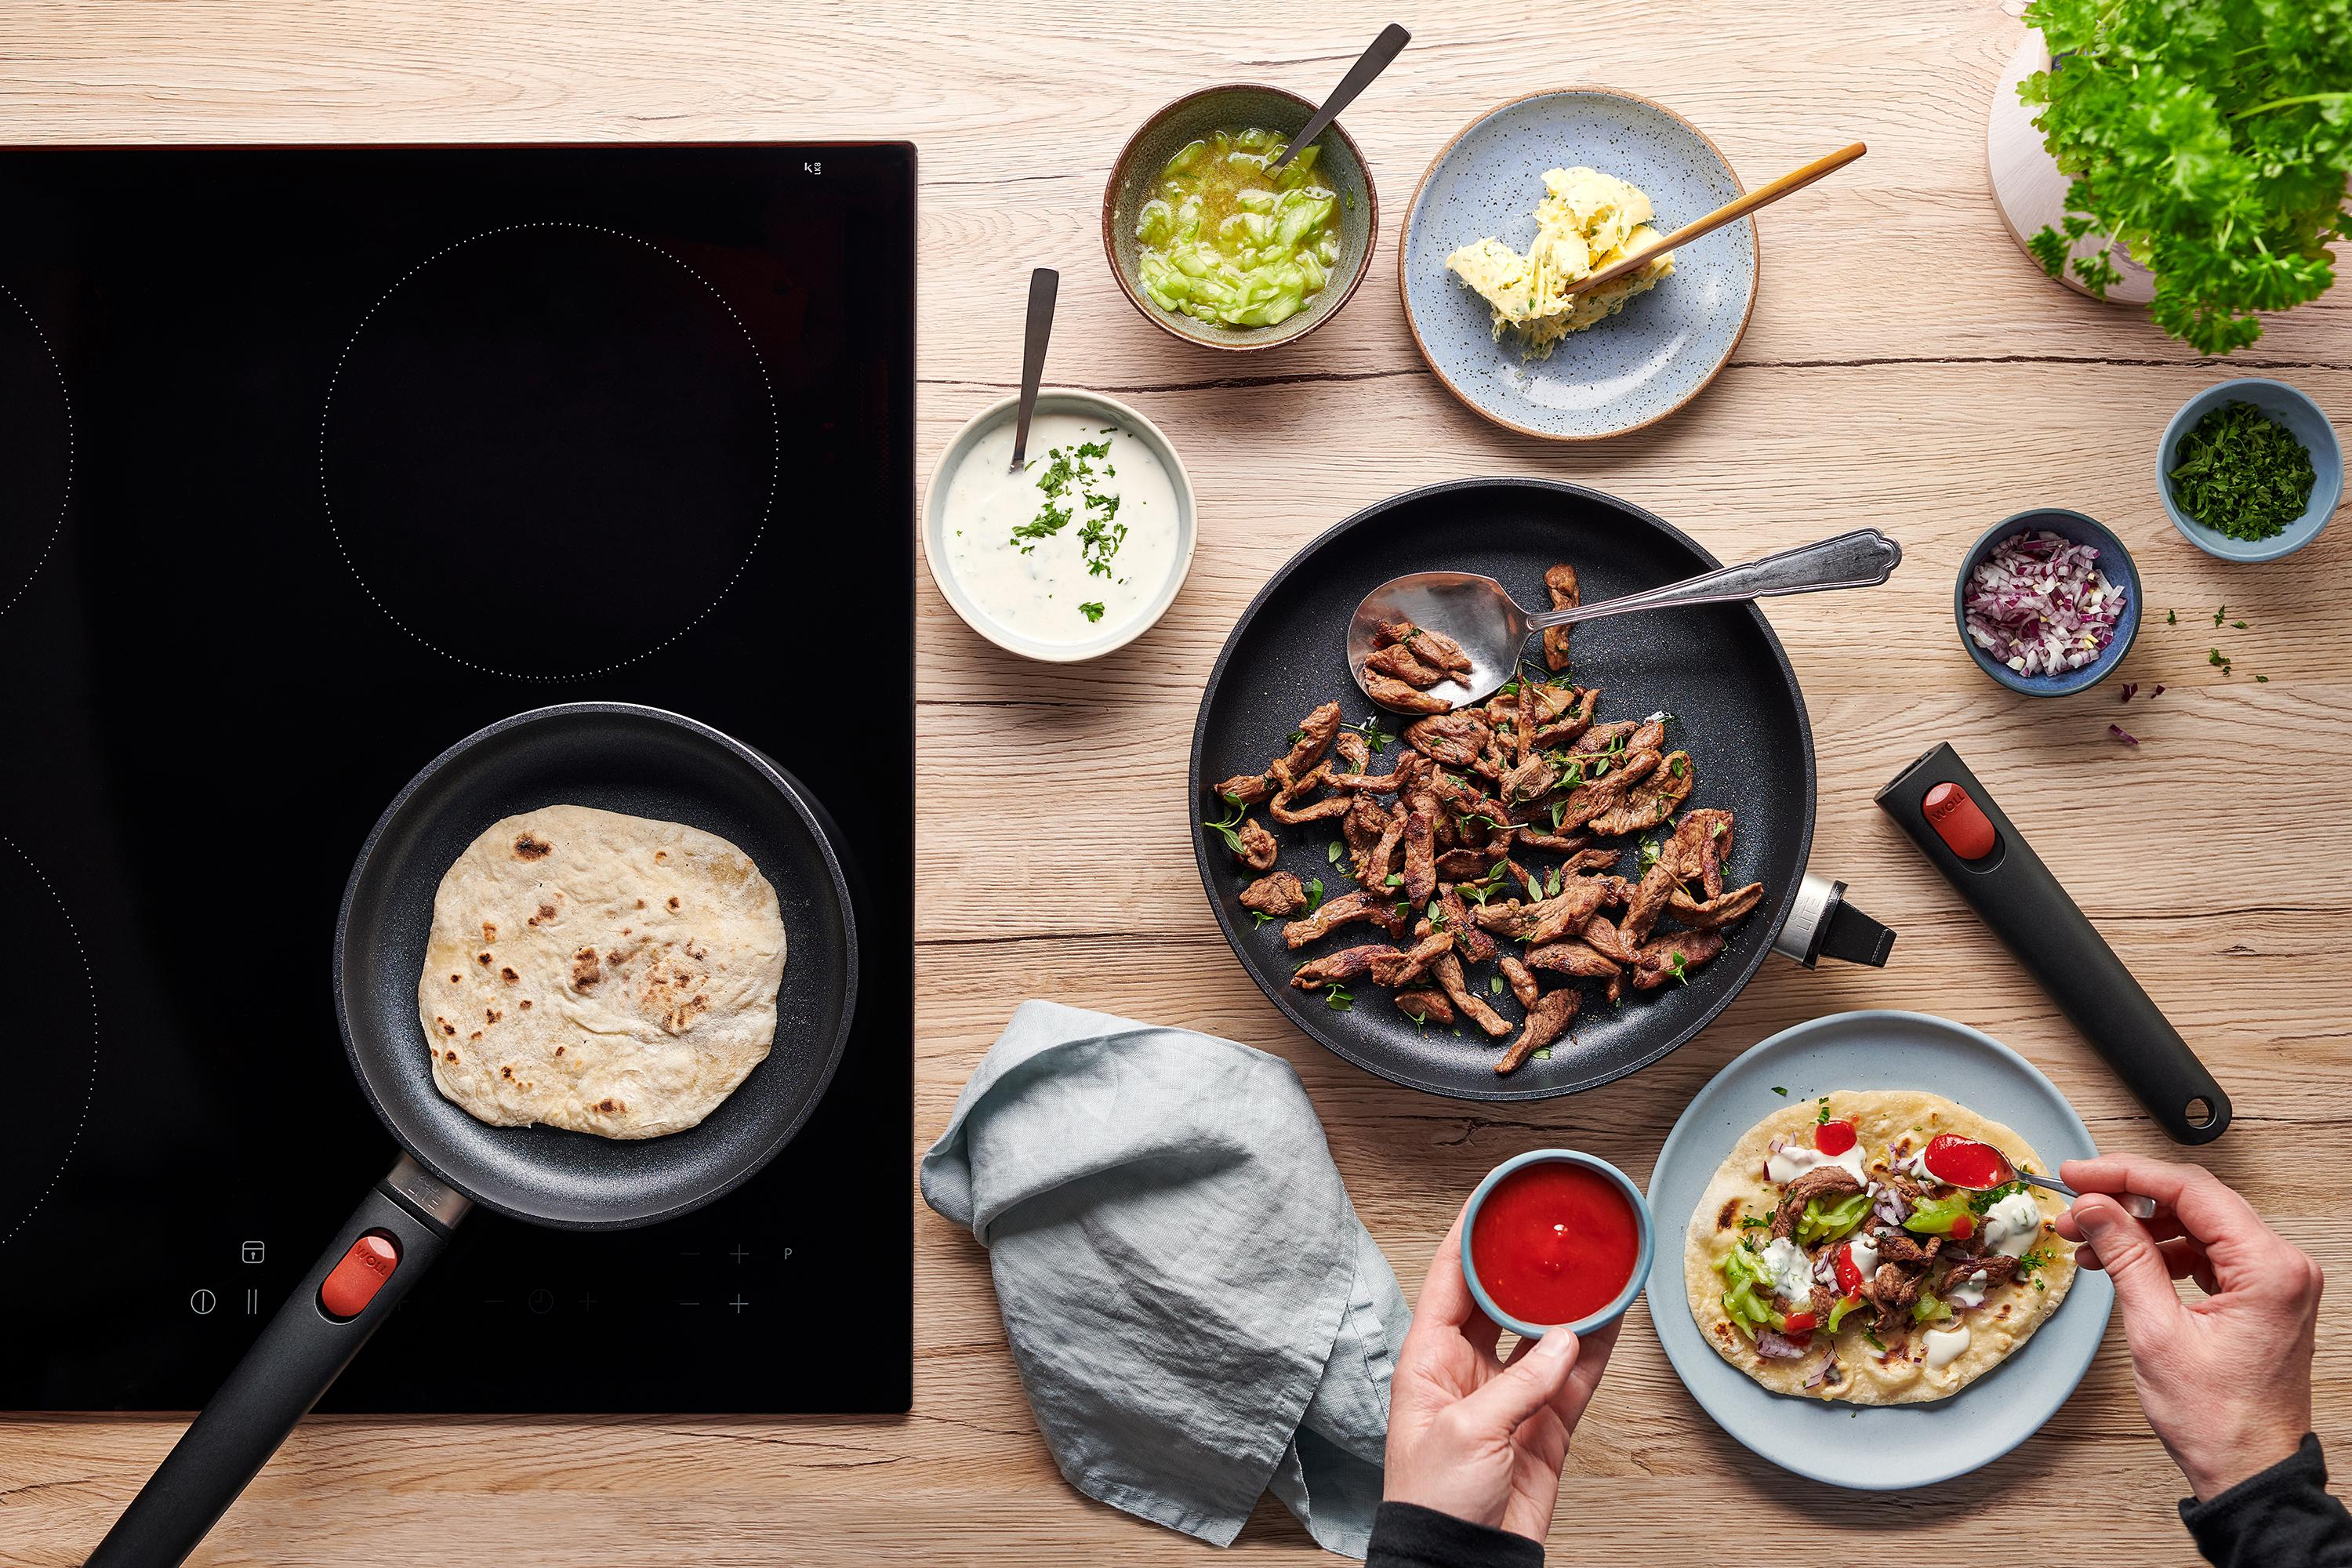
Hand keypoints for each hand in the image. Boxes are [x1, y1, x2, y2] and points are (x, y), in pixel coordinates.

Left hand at [1383, 1202, 1617, 1540]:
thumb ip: (1519, 1382)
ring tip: (1595, 1265)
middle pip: (1500, 1298)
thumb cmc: (1435, 1502)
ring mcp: (1508, 1394)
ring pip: (1544, 1333)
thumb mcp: (1469, 1432)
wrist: (1461, 1563)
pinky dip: (1597, 1348)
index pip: (1448, 1277)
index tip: (1494, 1196)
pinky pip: (1574, 1374)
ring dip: (1570, 1303)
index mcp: (1427, 1358)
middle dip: (1526, 1264)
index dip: (1470, 1234)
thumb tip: (1563, 1341)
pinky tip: (1614, 1317)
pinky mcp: (1543, 1424)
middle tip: (1554, 1228)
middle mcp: (1466, 1368)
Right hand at [2056, 1153, 2322, 1499]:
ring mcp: (2274, 1281)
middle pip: (2195, 1202)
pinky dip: (2160, 1252)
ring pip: (2196, 1225)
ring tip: (2087, 1239)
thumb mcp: (2157, 1332)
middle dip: (2127, 1199)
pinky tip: (2120, 1261)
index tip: (2079, 1175)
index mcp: (2270, 1269)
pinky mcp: (2260, 1296)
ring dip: (2139, 1226)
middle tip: (2076, 1203)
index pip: (2191, 1191)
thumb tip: (2097, 1207)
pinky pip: (2206, 1253)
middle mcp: (2282, 1267)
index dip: (2126, 1174)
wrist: (2250, 1472)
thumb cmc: (2219, 1420)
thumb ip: (2126, 1257)